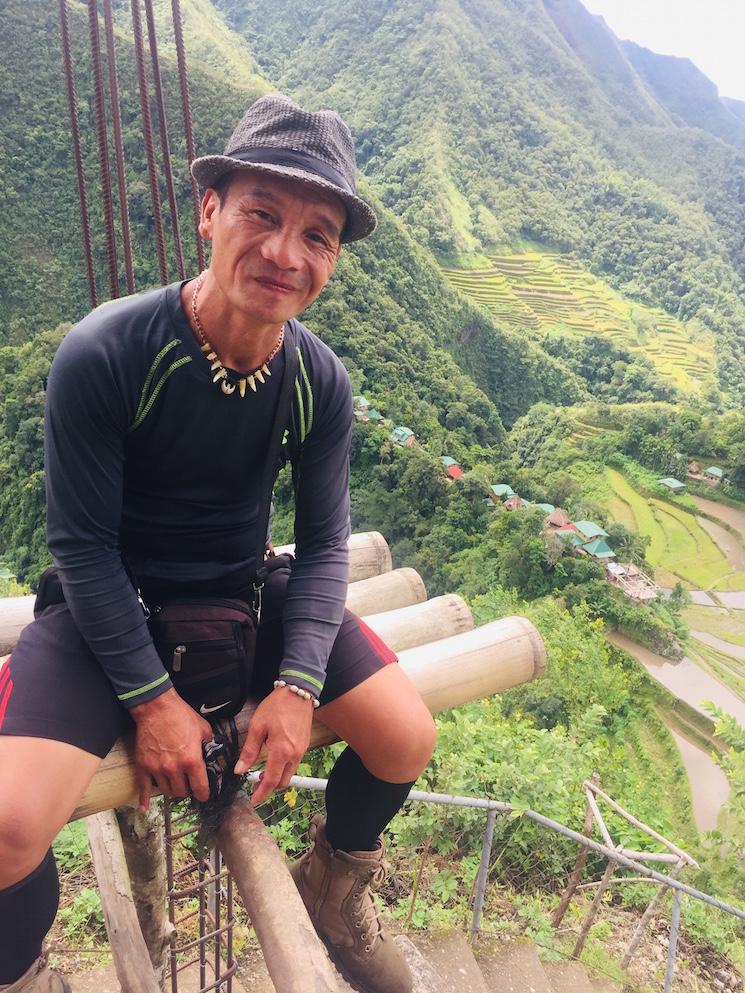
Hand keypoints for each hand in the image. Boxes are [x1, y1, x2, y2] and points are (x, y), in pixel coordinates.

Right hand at [130, 688, 212, 809]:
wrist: (157, 708)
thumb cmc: (181, 716)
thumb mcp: (203, 729)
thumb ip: (209, 745)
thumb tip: (212, 756)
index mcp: (191, 760)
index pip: (200, 787)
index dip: (204, 794)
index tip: (205, 795)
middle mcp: (174, 768)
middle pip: (182, 792)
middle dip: (188, 790)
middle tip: (190, 785)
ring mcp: (157, 769)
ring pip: (166, 791)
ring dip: (173, 790)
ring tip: (176, 784)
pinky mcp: (144, 766)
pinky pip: (143, 788)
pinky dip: (144, 800)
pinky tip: (144, 809)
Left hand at [235, 687, 313, 806]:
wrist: (298, 692)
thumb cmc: (277, 706)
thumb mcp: (258, 726)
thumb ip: (249, 751)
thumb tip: (239, 769)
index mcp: (281, 751)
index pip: (271, 780)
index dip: (261, 793)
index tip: (253, 800)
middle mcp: (294, 754)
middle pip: (282, 782)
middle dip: (269, 788)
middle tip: (255, 785)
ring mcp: (301, 750)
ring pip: (289, 774)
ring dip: (277, 778)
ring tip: (263, 774)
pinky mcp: (305, 745)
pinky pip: (294, 763)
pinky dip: (284, 768)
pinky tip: (274, 760)